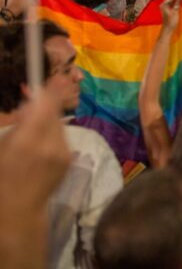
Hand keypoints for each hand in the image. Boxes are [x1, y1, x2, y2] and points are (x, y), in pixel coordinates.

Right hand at [0, 92, 70, 213]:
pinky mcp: (70, 159)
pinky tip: (41, 143)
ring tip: (32, 130)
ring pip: (59, 124)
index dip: (51, 92)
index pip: (45, 110)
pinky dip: (53, 134)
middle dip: (46, 105)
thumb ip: (19, 123)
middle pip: (54, 113)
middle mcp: (49, 146)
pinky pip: (62, 137)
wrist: (18, 208)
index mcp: (25, 143)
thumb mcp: (3, 146)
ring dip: (48, 120)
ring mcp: (63, 154)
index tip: (57, 78)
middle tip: (32, 100)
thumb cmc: (2, 175)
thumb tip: (33, 102)